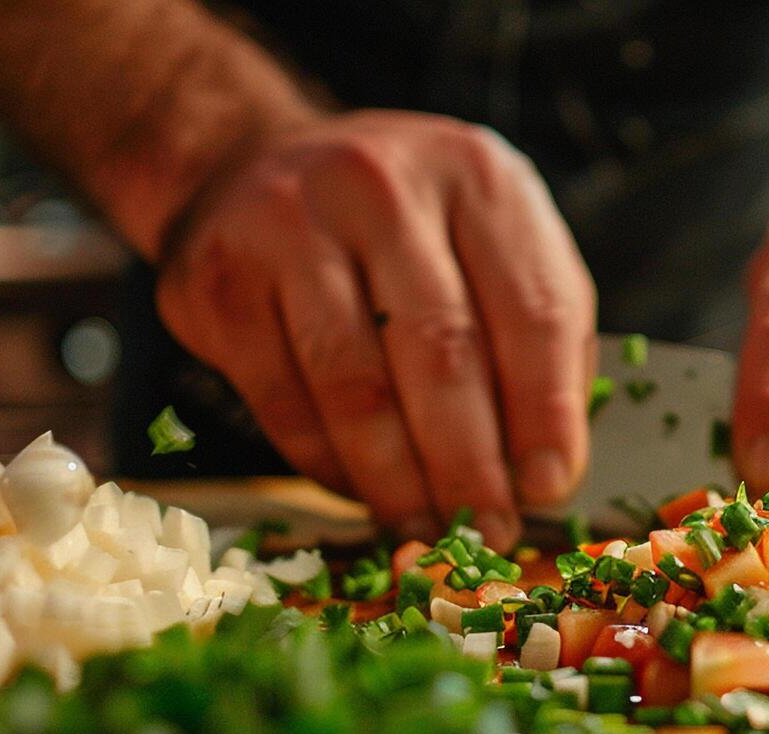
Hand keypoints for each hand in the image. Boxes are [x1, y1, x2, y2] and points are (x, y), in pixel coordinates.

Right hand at [156, 111, 595, 548]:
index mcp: (477, 178)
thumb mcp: (495, 247)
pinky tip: (363, 494)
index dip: (545, 414)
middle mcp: (383, 186)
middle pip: (442, 352)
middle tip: (490, 533)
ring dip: (398, 481)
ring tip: (427, 530)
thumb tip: (544, 476)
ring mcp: (291, 226)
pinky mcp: (220, 282)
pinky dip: (330, 467)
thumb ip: (541, 346)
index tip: (548, 488)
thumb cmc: (403, 230)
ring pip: (357, 387)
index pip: (532, 311)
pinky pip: (286, 402)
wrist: (249, 164)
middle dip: (471, 465)